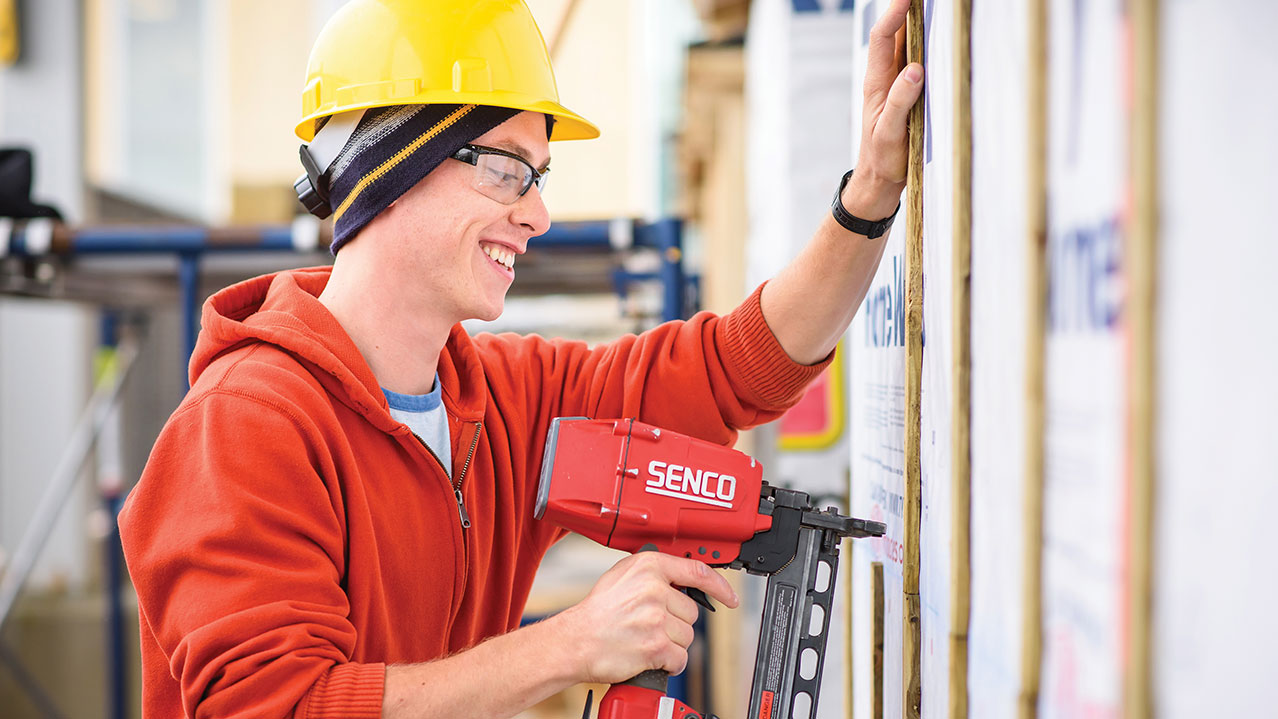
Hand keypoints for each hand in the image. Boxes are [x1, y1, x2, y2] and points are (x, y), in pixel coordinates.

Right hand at [553, 552, 738, 684]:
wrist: (576, 641)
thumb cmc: (597, 611)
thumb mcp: (623, 576)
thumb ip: (654, 572)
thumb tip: (681, 578)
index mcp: (649, 567)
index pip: (698, 572)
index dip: (720, 587)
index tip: (729, 598)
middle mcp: (654, 590)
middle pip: (692, 612)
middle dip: (676, 623)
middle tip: (650, 625)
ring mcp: (655, 618)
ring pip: (687, 637)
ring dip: (672, 644)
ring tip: (646, 639)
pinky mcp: (655, 646)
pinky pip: (680, 658)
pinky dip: (669, 663)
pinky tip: (652, 657)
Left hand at [847, 0, 924, 219]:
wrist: (881, 179)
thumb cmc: (884, 157)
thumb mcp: (890, 131)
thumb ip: (901, 101)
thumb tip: (916, 69)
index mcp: (877, 82)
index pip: (883, 38)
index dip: (894, 14)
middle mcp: (886, 77)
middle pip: (895, 33)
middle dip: (906, 9)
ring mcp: (897, 83)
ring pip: (907, 44)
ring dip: (917, 23)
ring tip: (934, 6)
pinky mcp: (909, 93)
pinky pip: (918, 61)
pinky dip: (927, 44)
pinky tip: (940, 36)